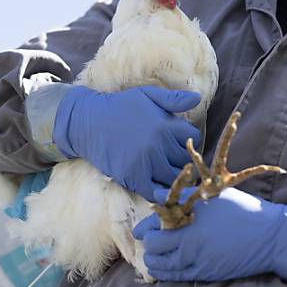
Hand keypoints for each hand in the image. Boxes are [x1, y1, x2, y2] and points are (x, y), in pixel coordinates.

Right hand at [53, 85, 200, 199]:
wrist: (88, 122)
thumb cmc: (120, 107)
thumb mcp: (148, 95)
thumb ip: (173, 99)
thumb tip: (197, 98)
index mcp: (165, 125)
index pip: (194, 138)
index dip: (188, 139)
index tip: (178, 140)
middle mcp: (158, 145)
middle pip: (186, 160)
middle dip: (182, 158)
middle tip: (172, 156)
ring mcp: (146, 163)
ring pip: (174, 178)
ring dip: (173, 175)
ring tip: (165, 169)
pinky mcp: (133, 177)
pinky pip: (155, 191)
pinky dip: (159, 191)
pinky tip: (156, 182)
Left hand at [133, 187, 286, 285]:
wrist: (271, 237)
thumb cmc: (243, 211)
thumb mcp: (213, 196)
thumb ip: (183, 196)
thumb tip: (159, 195)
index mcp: (190, 222)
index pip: (155, 226)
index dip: (144, 228)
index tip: (140, 230)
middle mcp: (191, 245)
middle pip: (154, 248)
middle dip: (148, 244)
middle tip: (147, 241)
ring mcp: (198, 262)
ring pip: (163, 267)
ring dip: (153, 261)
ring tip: (151, 257)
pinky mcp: (207, 274)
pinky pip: (178, 277)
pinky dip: (166, 273)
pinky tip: (163, 269)